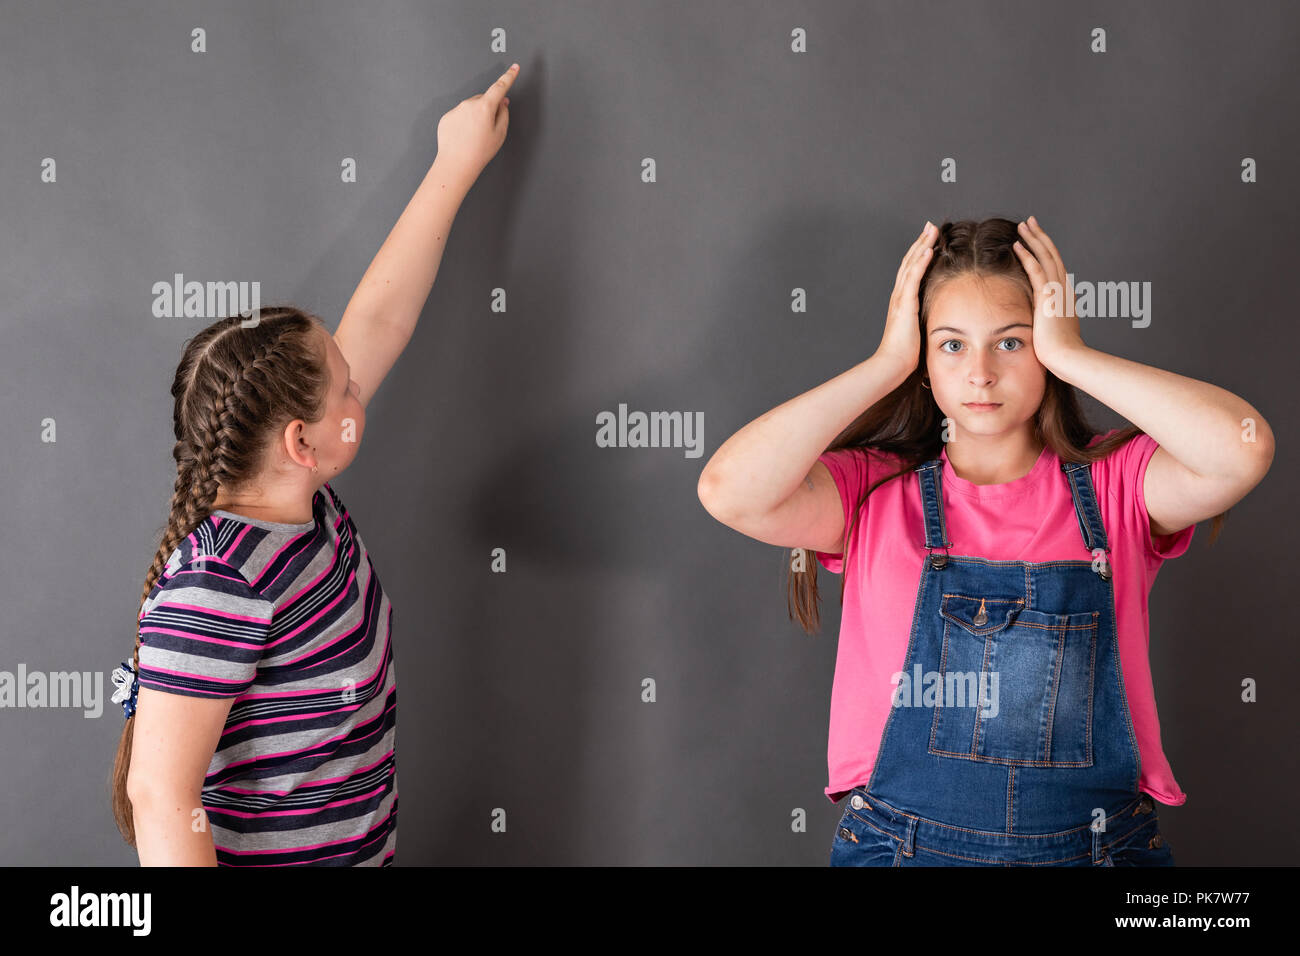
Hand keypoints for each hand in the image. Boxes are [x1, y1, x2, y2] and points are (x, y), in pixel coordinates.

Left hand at [435, 64, 518, 187]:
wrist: (456, 163)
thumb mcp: (500, 134)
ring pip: (470, 108)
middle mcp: (469, 104)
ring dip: (474, 118)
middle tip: (487, 130)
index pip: (500, 87)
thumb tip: (502, 103)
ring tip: (474, 137)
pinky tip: (464, 138)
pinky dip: (463, 123)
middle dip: (487, 109)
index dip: (509, 77)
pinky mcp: (447, 117)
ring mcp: (456, 109)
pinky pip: (459, 115)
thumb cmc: (478, 152)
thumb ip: (503, 114)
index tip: (514, 68)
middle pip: (483, 100)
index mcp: (485, 107)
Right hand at [874, 221, 937, 375]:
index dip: (920, 254)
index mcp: (902, 302)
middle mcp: (899, 296)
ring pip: (911, 265)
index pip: (911, 272)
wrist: (892, 365)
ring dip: (922, 245)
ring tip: (932, 230)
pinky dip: (920, 262)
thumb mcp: (918, 333)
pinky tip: (928, 249)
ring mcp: (900, 299)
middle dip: (921, 242)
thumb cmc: (905, 356)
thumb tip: (941, 321)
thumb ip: (926, 322)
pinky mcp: (904, 304)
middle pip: (910, 262)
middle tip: (931, 226)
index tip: (930, 241)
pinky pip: (913, 278)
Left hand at [1012, 216, 1086, 370]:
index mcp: (1065, 295)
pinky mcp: (1048, 296)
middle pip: (1052, 255)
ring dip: (1033, 239)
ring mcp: (1057, 291)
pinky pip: (1036, 270)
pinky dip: (1027, 256)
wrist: (1068, 358)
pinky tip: (1017, 245)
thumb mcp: (1056, 331)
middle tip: (1030, 222)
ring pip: (1046, 257)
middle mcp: (1063, 288)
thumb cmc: (1060, 351)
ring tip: (1023, 225)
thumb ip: (1052, 320)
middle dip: (1040, 237)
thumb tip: (1048, 320)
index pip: (1055, 266)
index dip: (1046, 251)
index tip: (1036, 239)